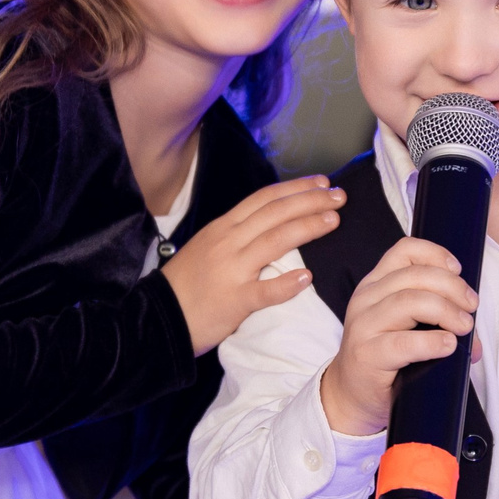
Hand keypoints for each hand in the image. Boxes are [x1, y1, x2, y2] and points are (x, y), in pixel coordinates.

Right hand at [160, 176, 343, 354]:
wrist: (158, 316)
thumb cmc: (186, 284)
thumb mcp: (208, 247)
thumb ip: (237, 234)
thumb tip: (270, 224)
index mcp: (223, 228)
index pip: (265, 199)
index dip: (296, 188)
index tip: (322, 182)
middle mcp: (228, 242)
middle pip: (275, 213)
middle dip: (311, 201)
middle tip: (339, 196)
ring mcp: (231, 270)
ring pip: (275, 241)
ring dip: (307, 228)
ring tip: (333, 221)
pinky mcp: (234, 300)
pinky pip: (264, 291)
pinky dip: (287, 284)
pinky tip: (307, 278)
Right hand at [317, 237, 476, 436]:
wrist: (352, 395)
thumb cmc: (385, 358)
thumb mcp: (407, 327)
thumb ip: (439, 320)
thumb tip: (475, 336)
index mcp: (376, 284)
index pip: (404, 251)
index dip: (436, 254)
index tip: (458, 271)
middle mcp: (366, 299)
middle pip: (414, 275)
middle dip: (451, 287)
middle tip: (471, 307)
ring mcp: (363, 326)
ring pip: (409, 302)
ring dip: (445, 311)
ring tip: (464, 327)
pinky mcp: (366, 355)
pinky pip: (403, 343)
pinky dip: (431, 342)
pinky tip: (447, 346)